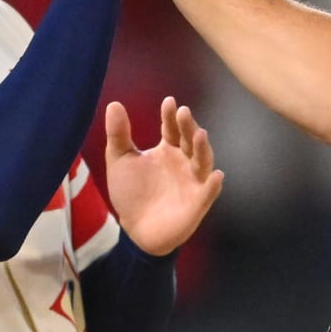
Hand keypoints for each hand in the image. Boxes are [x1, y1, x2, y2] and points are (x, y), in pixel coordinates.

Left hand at [104, 96, 223, 254]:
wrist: (135, 229)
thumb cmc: (131, 193)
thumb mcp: (120, 160)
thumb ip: (118, 134)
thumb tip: (114, 104)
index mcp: (168, 150)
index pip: (172, 129)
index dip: (171, 116)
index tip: (169, 102)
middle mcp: (184, 163)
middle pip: (190, 141)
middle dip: (188, 127)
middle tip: (183, 113)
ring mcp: (193, 182)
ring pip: (203, 162)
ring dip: (203, 148)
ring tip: (200, 134)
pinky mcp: (197, 204)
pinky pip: (208, 193)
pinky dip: (213, 185)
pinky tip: (216, 176)